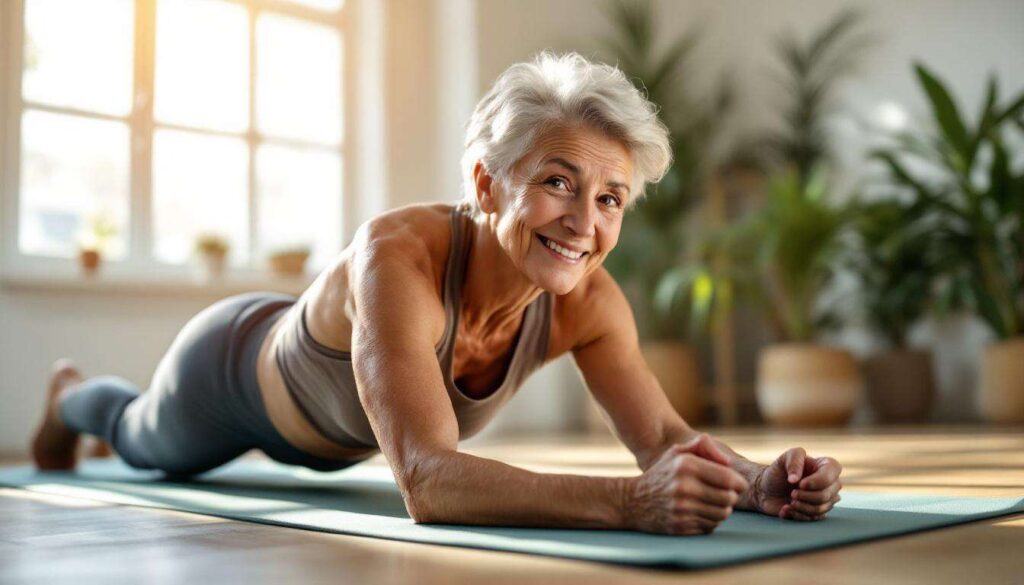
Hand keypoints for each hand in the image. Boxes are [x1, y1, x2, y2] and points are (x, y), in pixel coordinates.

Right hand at [625, 433, 748, 534]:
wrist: (632, 501)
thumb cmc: (661, 474)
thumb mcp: (676, 453)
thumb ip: (703, 447)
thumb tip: (728, 462)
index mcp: (686, 466)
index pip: (728, 478)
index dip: (739, 483)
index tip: (739, 485)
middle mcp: (684, 487)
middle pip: (728, 499)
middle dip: (731, 497)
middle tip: (726, 495)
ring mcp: (682, 509)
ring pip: (722, 515)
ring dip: (722, 510)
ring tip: (713, 503)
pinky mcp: (680, 526)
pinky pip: (710, 526)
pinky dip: (710, 521)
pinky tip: (700, 513)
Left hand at [752, 447, 842, 520]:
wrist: (767, 490)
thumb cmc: (778, 472)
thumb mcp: (784, 458)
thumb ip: (793, 460)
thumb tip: (796, 479)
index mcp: (825, 466)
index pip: (833, 472)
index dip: (818, 481)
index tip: (800, 483)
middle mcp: (830, 483)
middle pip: (827, 495)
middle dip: (806, 496)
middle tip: (792, 493)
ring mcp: (825, 499)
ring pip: (821, 508)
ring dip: (801, 506)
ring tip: (790, 501)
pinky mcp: (817, 513)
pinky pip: (813, 518)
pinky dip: (797, 514)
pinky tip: (786, 508)